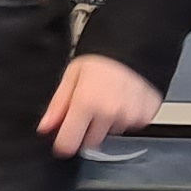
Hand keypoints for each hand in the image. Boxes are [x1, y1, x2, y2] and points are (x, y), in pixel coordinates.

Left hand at [39, 52, 161, 158]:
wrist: (136, 46)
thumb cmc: (103, 57)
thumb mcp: (72, 75)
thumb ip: (58, 104)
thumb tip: (45, 126)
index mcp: (87, 103)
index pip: (68, 144)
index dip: (63, 143)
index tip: (63, 138)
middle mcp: (108, 113)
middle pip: (90, 142)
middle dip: (87, 129)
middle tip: (90, 106)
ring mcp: (129, 117)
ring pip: (111, 133)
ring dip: (107, 122)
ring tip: (109, 98)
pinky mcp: (144, 117)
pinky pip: (130, 127)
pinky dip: (125, 117)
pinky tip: (124, 100)